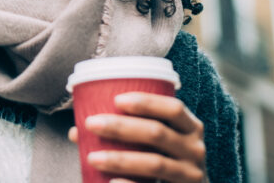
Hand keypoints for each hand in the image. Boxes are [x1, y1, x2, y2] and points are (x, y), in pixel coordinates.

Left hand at [68, 92, 205, 182]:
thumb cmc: (167, 160)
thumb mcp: (159, 143)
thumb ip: (128, 133)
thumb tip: (77, 131)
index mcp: (191, 128)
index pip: (173, 108)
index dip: (147, 102)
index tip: (117, 100)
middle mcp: (195, 149)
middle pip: (157, 133)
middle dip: (121, 127)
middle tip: (91, 124)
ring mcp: (192, 175)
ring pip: (154, 163)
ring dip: (120, 159)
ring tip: (92, 157)